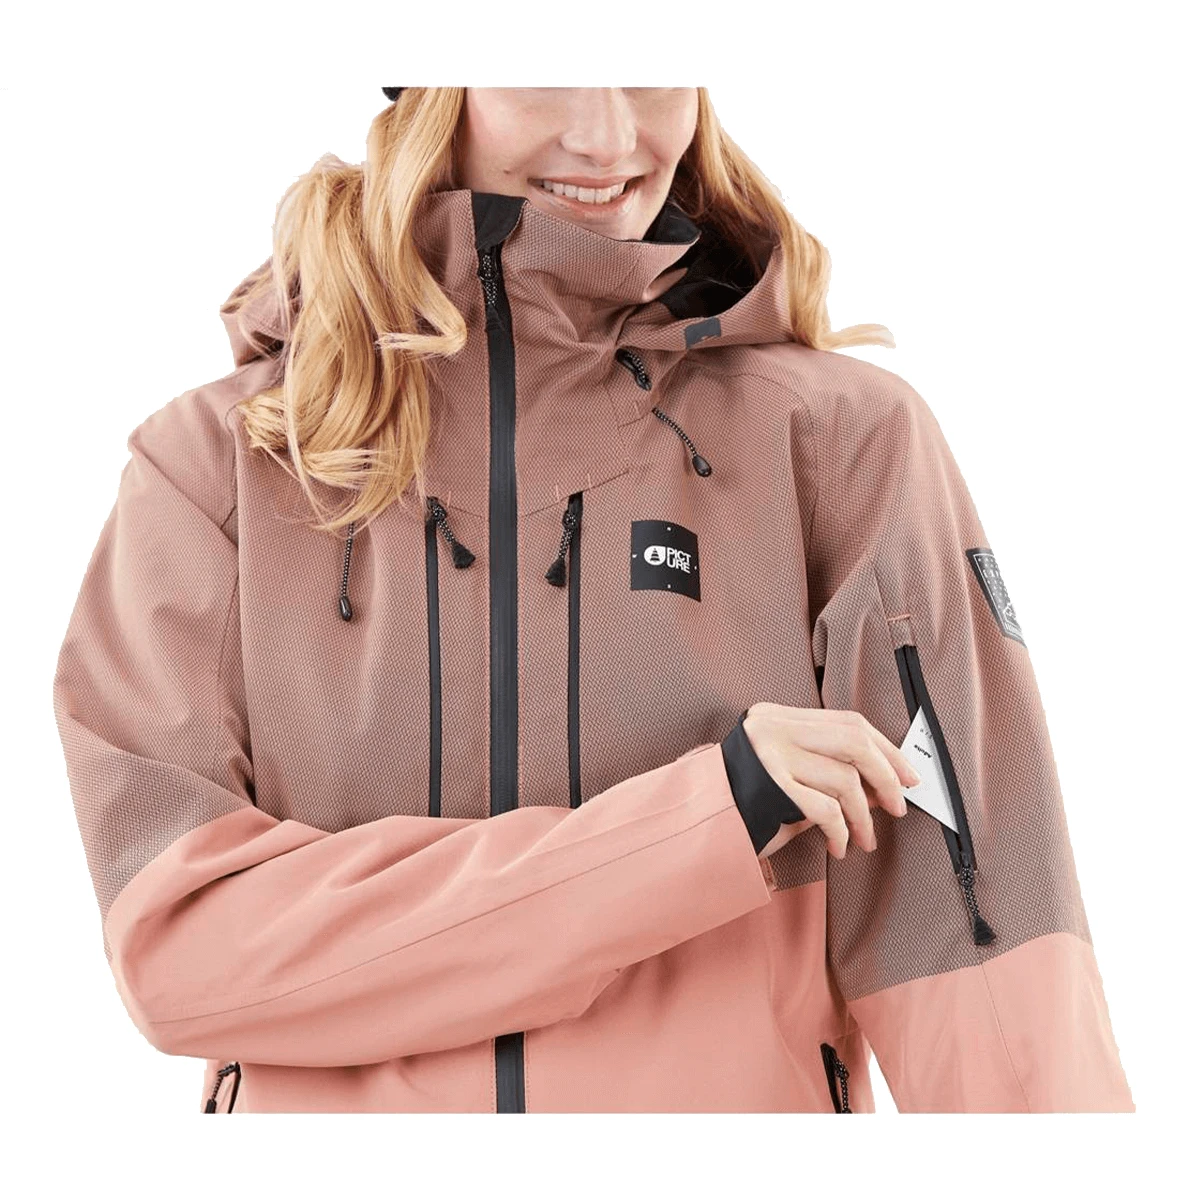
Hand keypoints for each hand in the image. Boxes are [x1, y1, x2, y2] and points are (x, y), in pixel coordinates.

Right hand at [743, 702, 916, 859]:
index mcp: (779, 718)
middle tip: (898, 807)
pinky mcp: (770, 787)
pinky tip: (839, 846)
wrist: (697, 827)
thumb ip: (829, 774)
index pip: (849, 722)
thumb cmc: (745, 805)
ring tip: (864, 839)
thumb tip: (884, 785)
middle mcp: (774, 728)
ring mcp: (771, 755)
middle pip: (854, 741)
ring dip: (864, 816)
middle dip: (887, 777)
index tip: (909, 776)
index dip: (886, 749)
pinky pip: (825, 809)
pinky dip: (841, 832)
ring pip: (845, 778)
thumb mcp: (789, 779)